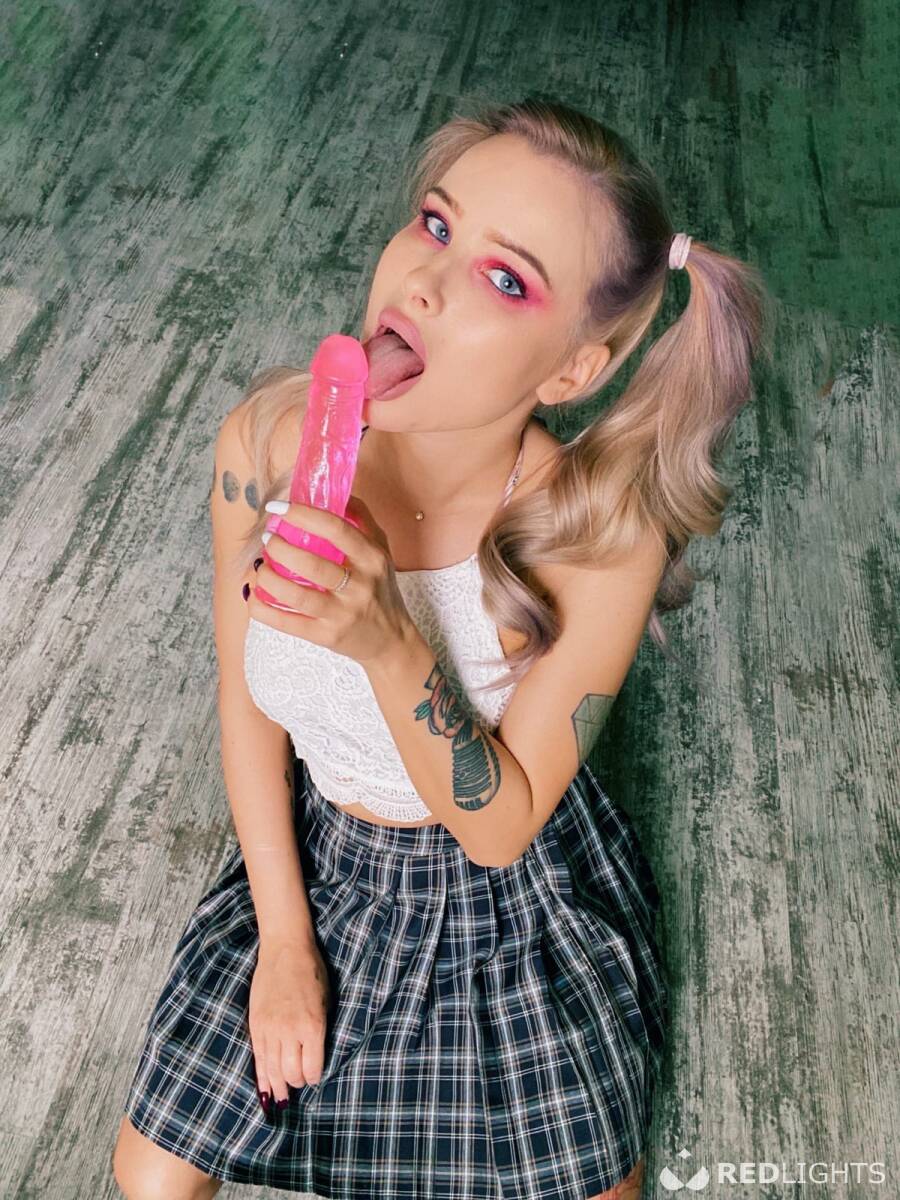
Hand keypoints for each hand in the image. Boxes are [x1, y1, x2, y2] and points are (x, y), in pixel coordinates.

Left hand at [247, 495, 412, 665]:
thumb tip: (334, 492)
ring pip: (296, 594)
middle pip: (311, 563)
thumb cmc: (380, 589)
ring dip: (269, 577)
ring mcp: (342, 614)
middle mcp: (360, 587)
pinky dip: (263, 608)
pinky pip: (286, 622)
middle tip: (268, 538)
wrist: (391, 640)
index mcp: (372, 559)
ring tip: (262, 565)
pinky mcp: (326, 636)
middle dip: (279, 547)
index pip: (335, 530)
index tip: (278, 508)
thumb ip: (360, 519)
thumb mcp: (381, 550)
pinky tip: (254, 593)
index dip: (302, 514)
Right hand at [249, 939, 331, 1111]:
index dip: (314, 1077)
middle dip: (297, 1082)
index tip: (315, 1076)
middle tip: (301, 1081)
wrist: (285, 950)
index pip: (312, 1069)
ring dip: (279, 1086)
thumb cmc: (312, 973)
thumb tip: (313, 1059)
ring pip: (273, 1070)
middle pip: (291, 1074)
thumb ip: (320, 1032)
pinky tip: (266, 1090)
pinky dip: (262, 1077)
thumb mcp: (326, 1002)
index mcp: (312, 1026)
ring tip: (283, 1097)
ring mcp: (270, 1029)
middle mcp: (290, 1031)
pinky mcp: (256, 1025)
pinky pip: (258, 1058)